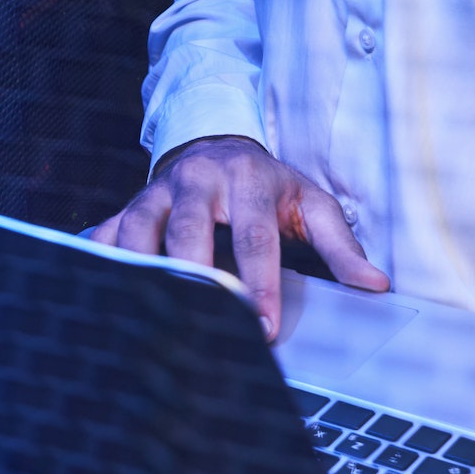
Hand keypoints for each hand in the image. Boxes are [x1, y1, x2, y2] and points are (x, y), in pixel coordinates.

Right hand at [91, 135, 389, 338]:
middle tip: (204, 324)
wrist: (215, 147)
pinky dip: (99, 266)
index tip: (264, 326)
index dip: (258, 283)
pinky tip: (100, 299)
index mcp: (246, 179)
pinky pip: (103, 238)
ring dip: (142, 275)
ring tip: (150, 320)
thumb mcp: (311, 204)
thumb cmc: (268, 187)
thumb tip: (375, 285)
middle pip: (187, 232)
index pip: (252, 237)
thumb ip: (341, 246)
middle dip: (195, 279)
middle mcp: (194, 181)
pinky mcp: (125, 209)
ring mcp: (154, 194)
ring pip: (138, 234)